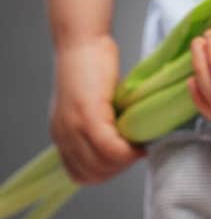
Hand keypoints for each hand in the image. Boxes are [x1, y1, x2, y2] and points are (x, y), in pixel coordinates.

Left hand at [50, 34, 143, 183]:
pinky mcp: (88, 115)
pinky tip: (139, 141)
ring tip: (138, 145)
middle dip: (120, 168)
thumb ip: (98, 128)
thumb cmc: (91, 68)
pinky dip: (128, 151)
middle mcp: (63, 135)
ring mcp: (74, 126)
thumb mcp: (89, 107)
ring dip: (125, 160)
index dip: (107, 173)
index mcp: (62, 135)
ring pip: (103, 165)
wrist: (82, 43)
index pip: (81, 175)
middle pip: (94, 174)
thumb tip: (122, 144)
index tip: (125, 158)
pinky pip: (110, 148)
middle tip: (136, 151)